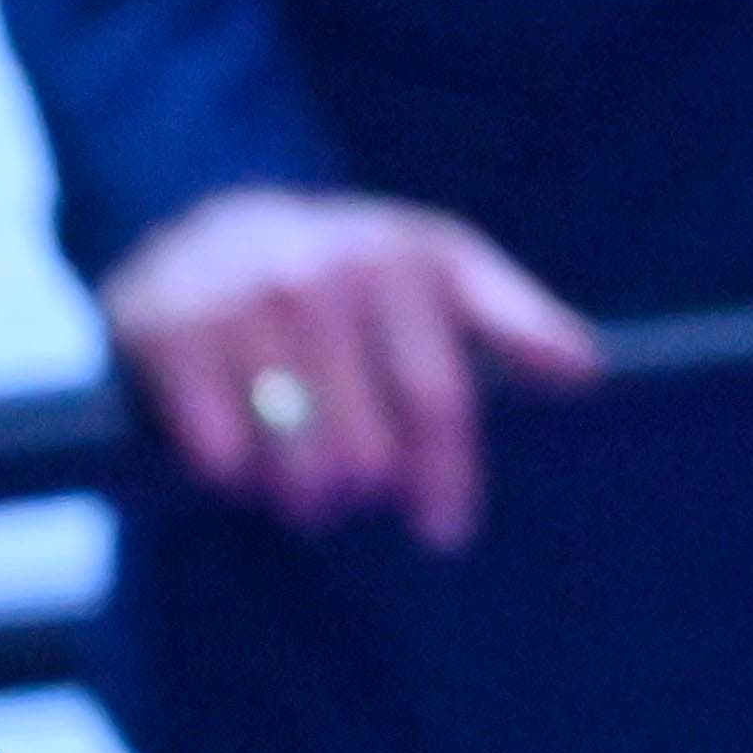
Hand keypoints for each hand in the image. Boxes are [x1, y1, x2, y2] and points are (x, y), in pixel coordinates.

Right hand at [100, 188, 604, 553]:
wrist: (205, 218)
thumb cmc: (343, 265)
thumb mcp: (435, 269)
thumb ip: (511, 318)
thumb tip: (585, 373)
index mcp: (399, 261)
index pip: (437, 398)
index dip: (446, 478)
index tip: (444, 534)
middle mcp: (318, 274)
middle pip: (363, 448)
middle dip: (361, 493)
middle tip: (348, 500)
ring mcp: (238, 302)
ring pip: (291, 457)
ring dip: (299, 495)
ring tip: (300, 493)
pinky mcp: (167, 329)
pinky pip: (216, 449)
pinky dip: (230, 476)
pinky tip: (237, 469)